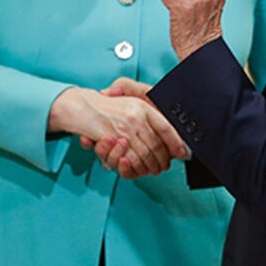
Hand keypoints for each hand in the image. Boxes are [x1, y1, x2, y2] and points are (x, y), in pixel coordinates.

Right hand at [49, 86, 182, 177]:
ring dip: (151, 166)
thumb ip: (146, 103)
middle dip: (163, 159)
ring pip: (145, 155)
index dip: (176, 142)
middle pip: (157, 145)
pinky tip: (140, 168)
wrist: (83, 106)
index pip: (166, 128)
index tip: (182, 152)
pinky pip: (130, 159)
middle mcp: (136, 117)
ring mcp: (125, 129)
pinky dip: (136, 167)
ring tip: (154, 169)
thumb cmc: (109, 105)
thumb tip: (168, 126)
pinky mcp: (113, 139)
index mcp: (143, 106)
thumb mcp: (129, 95)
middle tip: (165, 166)